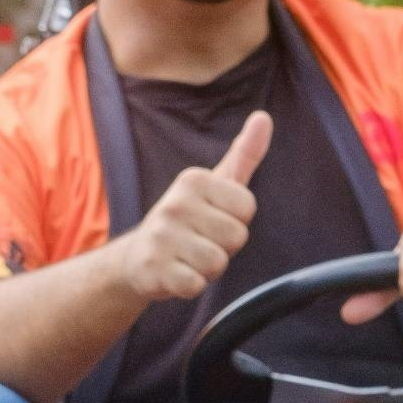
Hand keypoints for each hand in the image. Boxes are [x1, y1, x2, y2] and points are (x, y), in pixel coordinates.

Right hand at [113, 110, 268, 303]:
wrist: (138, 258)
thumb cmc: (187, 220)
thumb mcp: (216, 184)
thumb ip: (244, 154)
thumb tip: (264, 117)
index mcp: (193, 180)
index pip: (247, 208)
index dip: (235, 221)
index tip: (212, 220)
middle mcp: (174, 203)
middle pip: (236, 236)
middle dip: (224, 247)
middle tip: (199, 242)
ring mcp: (161, 236)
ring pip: (218, 262)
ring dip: (208, 269)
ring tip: (188, 258)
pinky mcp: (153, 269)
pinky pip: (196, 285)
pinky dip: (190, 286)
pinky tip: (176, 274)